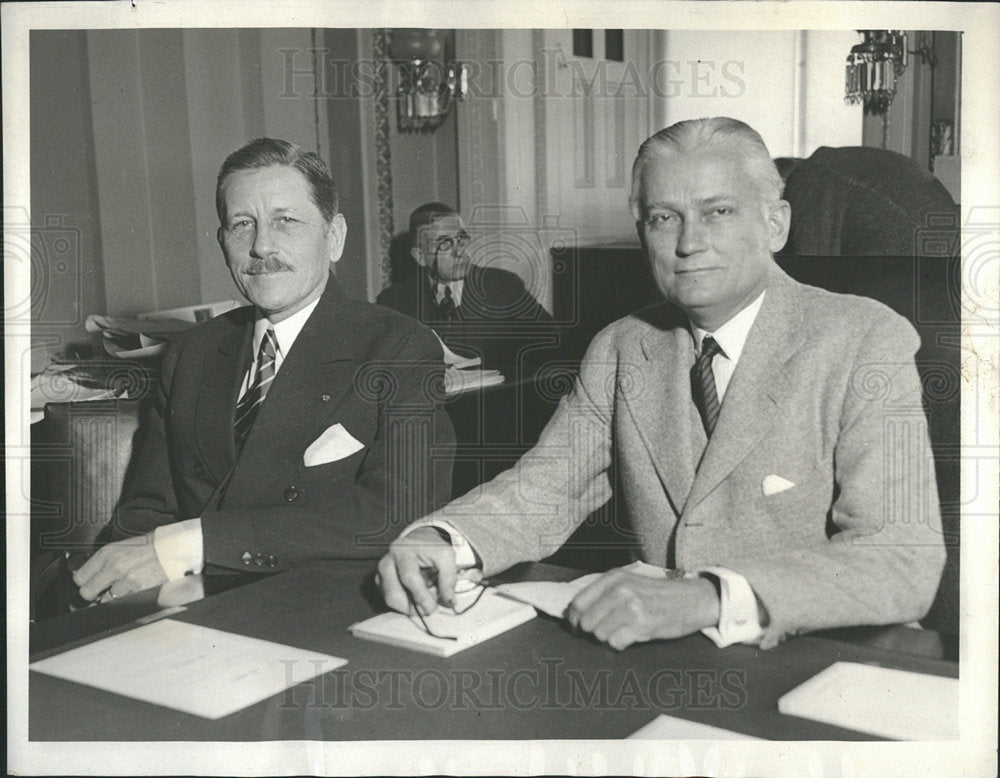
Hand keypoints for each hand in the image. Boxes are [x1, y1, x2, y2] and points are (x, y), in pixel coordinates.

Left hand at [73, 533, 168, 601]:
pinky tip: (131, 591)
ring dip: (110, 598)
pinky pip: (122, 603)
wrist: (170, 549)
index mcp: (107, 553)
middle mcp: (114, 566)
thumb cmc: (147, 547)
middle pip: (87, 592)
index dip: (83, 582)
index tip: (87, 583)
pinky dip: (125, 600)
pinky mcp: (138, 592)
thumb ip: (103, 561)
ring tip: (120, 589)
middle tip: (99, 591)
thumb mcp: (120, 547)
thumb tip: (89, 577)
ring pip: (104, 601)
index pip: (80, 577)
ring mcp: (126, 581)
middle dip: (92, 594)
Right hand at [377, 527, 479, 614]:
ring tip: (423, 598)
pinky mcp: (379, 580)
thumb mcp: (446, 556)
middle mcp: (387, 560)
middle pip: (393, 592)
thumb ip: (448, 578)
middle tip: (428, 608)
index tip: (432, 608)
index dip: (420, 596)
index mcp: (403, 550)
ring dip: (408, 606)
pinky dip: (403, 603)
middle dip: (412, 606)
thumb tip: (449, 601)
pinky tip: (414, 596)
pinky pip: (388, 599)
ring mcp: (381, 571)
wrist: (420, 540)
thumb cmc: (432, 548)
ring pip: (389, 598)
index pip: (409, 577)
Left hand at [566, 569, 720, 650]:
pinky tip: (629, 637)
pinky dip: (619, 644)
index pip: (578, 602)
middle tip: (602, 631)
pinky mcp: (642, 625)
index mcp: (614, 578)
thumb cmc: (657, 593)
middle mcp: (620, 590)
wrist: (691, 599)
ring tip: (620, 631)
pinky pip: (615, 642)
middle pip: (586, 621)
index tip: (577, 627)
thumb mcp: (630, 581)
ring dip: (607, 637)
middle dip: (591, 630)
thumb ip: (605, 592)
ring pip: (599, 633)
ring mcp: (631, 607)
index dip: (574, 619)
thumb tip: (576, 612)